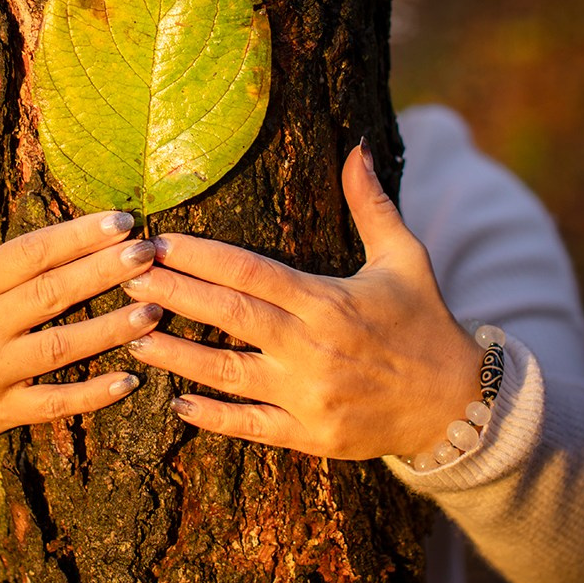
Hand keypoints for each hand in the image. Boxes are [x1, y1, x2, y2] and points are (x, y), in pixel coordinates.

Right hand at [0, 160, 160, 459]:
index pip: (29, 254)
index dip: (77, 236)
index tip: (121, 220)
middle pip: (50, 295)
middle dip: (104, 271)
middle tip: (148, 253)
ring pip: (59, 349)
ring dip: (110, 329)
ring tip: (153, 308)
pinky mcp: (2, 412)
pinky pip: (53, 405)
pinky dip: (92, 395)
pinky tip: (130, 379)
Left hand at [122, 142, 481, 459]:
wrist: (458, 404)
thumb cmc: (425, 322)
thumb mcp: (405, 257)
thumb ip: (371, 204)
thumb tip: (356, 145)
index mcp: (330, 301)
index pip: (253, 272)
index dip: (202, 256)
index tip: (160, 241)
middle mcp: (315, 348)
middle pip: (231, 317)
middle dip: (174, 295)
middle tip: (125, 278)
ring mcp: (311, 396)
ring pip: (230, 374)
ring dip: (177, 357)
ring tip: (131, 337)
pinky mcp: (313, 436)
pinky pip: (253, 427)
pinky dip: (214, 417)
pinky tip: (176, 404)